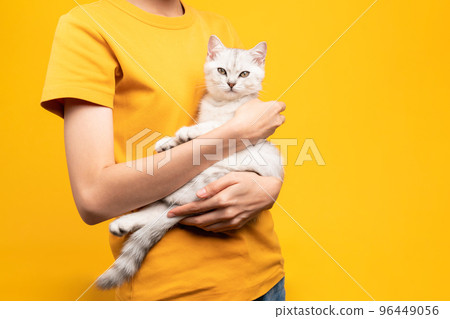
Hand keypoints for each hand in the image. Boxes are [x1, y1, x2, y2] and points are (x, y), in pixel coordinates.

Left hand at [167, 172, 282, 231]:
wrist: (268, 192)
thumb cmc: (249, 180)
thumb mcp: (232, 177)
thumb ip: (214, 186)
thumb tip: (197, 194)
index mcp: (223, 199)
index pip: (197, 207)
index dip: (182, 211)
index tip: (170, 212)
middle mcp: (226, 213)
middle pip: (199, 220)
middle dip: (184, 220)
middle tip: (173, 218)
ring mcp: (232, 221)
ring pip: (208, 227)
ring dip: (195, 224)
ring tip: (185, 220)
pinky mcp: (237, 225)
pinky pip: (218, 229)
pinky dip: (207, 227)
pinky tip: (202, 223)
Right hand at [227, 99, 285, 142]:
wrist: (239, 132)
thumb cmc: (245, 116)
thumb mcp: (252, 102)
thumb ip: (261, 103)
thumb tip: (261, 105)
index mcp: (275, 108)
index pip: (283, 105)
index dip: (276, 105)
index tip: (271, 106)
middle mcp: (277, 119)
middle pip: (281, 117)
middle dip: (275, 116)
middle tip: (265, 114)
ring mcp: (273, 129)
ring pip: (274, 125)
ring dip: (269, 123)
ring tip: (257, 122)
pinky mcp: (267, 137)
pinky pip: (268, 132)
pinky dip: (263, 130)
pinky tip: (255, 129)